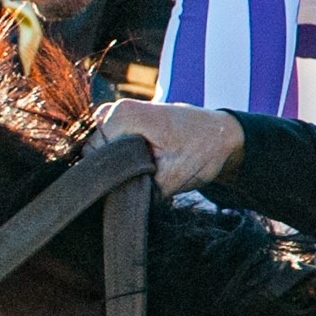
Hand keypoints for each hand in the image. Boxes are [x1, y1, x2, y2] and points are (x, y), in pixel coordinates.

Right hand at [94, 100, 244, 195]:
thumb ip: (138, 191)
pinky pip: (106, 144)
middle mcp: (113, 108)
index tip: (130, 187)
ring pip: (97, 150)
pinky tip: (140, 163)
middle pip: (92, 153)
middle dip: (112, 172)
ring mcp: (115, 112)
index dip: (107, 177)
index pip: (92, 156)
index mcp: (123, 115)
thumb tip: (115, 206)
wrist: (223, 136)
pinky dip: (119, 158)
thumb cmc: (202, 150)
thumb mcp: (172, 178)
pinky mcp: (121, 120)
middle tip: (142, 179)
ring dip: (115, 166)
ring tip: (144, 169)